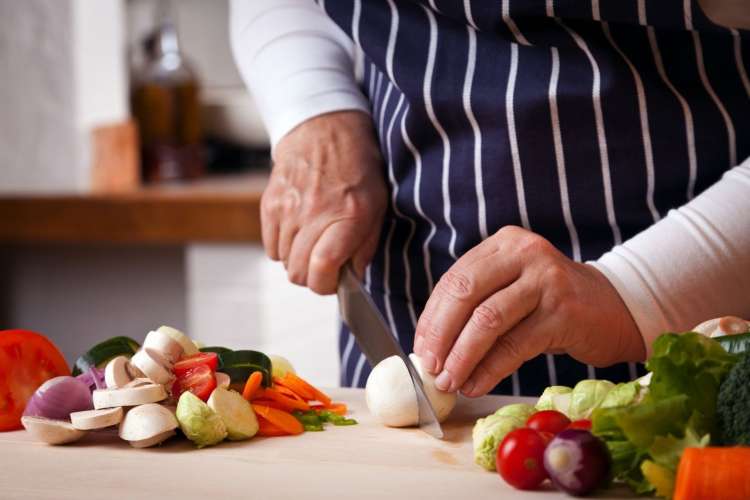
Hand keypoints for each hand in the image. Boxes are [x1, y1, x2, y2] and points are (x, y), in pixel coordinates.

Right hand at [262, 111, 387, 293]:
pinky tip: (298, 232)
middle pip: (298, 273)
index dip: (326, 285)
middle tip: (324, 264)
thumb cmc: (357, 169)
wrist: (324, 129)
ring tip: (313, 240)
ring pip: (283, 262)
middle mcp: (315, 214)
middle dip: (312, 277)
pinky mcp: (269, 204)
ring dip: (298, 260)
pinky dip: (282, 247)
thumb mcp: (377, 206)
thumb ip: (365, 246)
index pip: (322, 268)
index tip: (334, 280)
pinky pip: (270, 247)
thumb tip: (351, 277)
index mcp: (348, 216)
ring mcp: (288, 209)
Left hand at [413, 226, 645, 396]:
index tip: (420, 349)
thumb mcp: (513, 288)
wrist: (613, 307)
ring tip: (449, 382)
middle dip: (441, 335)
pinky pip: (514, 345)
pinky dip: (489, 369)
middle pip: (465, 293)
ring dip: (462, 357)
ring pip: (487, 320)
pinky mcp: (564, 312)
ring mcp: (546, 280)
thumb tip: (431, 347)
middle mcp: (525, 253)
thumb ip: (477, 304)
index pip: (454, 279)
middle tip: (430, 367)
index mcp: (504, 244)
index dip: (432, 317)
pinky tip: (475, 384)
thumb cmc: (551, 302)